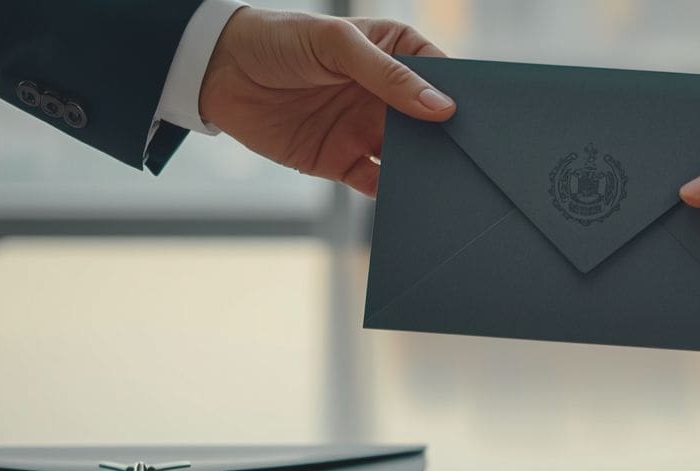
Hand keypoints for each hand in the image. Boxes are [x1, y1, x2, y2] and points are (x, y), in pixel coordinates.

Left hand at [199, 8, 454, 196]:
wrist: (215, 72)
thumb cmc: (279, 40)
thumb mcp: (337, 45)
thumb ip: (389, 76)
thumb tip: (442, 108)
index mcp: (397, 54)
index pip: (444, 79)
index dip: (463, 99)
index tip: (484, 123)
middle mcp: (388, 95)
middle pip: (432, 126)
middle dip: (451, 144)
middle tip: (473, 164)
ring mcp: (367, 129)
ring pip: (409, 158)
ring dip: (425, 172)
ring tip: (447, 188)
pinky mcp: (343, 161)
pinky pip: (377, 183)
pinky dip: (392, 195)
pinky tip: (407, 201)